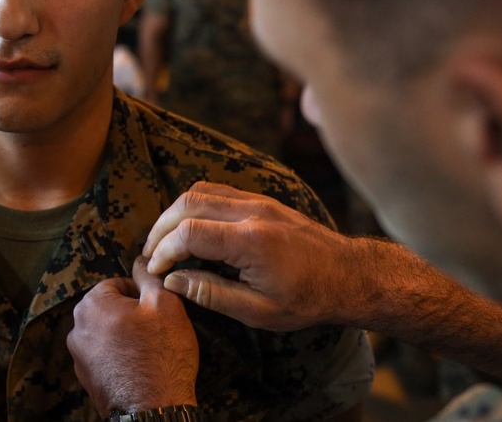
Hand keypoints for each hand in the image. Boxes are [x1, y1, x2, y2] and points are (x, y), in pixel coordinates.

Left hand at [67, 257, 197, 415]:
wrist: (153, 410)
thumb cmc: (160, 357)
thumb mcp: (165, 304)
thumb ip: (150, 276)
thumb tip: (143, 260)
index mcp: (91, 305)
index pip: (117, 283)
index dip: (141, 293)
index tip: (156, 307)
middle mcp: (77, 329)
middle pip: (110, 308)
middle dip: (132, 315)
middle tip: (156, 329)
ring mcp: (79, 356)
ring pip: (107, 333)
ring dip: (126, 336)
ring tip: (149, 349)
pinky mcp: (87, 378)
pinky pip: (105, 356)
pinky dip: (120, 357)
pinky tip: (140, 365)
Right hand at [143, 181, 360, 330]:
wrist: (351, 276)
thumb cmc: (308, 300)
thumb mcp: (259, 311)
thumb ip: (211, 293)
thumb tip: (173, 280)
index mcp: (250, 241)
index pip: (188, 233)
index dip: (163, 250)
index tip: (155, 270)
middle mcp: (251, 212)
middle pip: (187, 204)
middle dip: (160, 228)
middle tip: (150, 253)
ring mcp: (258, 201)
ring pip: (199, 191)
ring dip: (174, 213)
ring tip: (164, 240)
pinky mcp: (262, 200)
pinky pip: (217, 191)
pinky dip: (194, 205)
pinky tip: (189, 227)